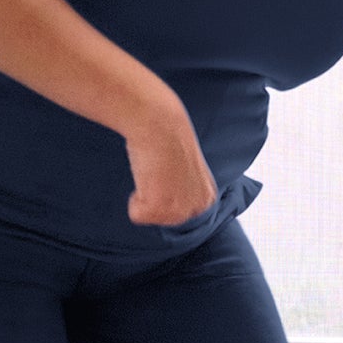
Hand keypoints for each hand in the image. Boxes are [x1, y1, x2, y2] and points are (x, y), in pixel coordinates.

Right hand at [124, 111, 218, 226]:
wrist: (160, 123)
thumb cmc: (168, 138)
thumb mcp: (186, 171)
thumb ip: (182, 190)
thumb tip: (168, 196)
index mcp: (207, 198)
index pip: (178, 213)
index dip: (165, 193)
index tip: (168, 174)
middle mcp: (198, 208)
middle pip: (162, 219)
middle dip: (155, 197)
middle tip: (159, 172)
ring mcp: (180, 210)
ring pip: (149, 217)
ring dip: (145, 194)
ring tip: (154, 171)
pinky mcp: (160, 209)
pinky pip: (136, 215)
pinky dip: (134, 196)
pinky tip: (147, 174)